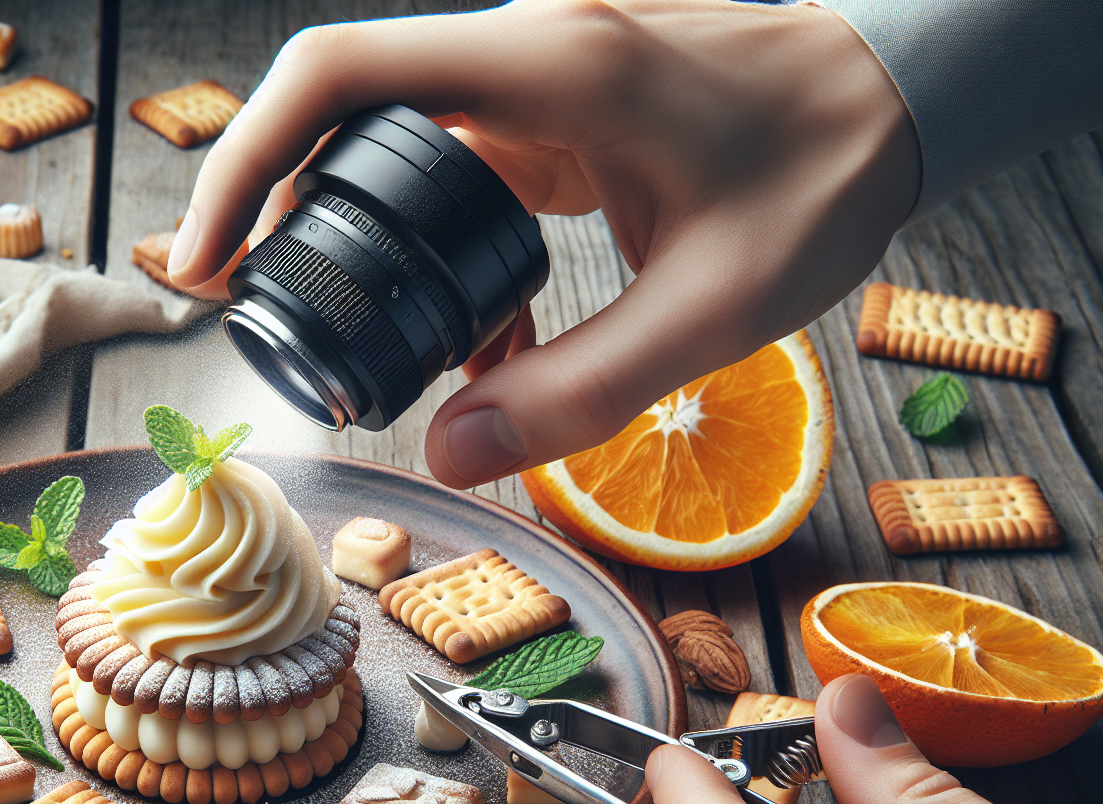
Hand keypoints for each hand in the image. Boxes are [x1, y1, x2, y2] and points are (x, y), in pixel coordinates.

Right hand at [166, 0, 918, 486]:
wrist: (902, 93)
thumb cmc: (826, 173)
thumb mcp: (718, 308)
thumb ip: (582, 388)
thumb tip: (446, 453)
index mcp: (549, 68)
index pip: (337, 76)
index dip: (240, 162)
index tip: (201, 259)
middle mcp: (523, 52)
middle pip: (340, 115)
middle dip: (286, 224)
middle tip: (262, 324)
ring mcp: (533, 75)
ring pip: (392, 151)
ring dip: (371, 253)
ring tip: (382, 356)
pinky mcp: (551, 108)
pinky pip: (456, 173)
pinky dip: (442, 257)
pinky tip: (485, 347)